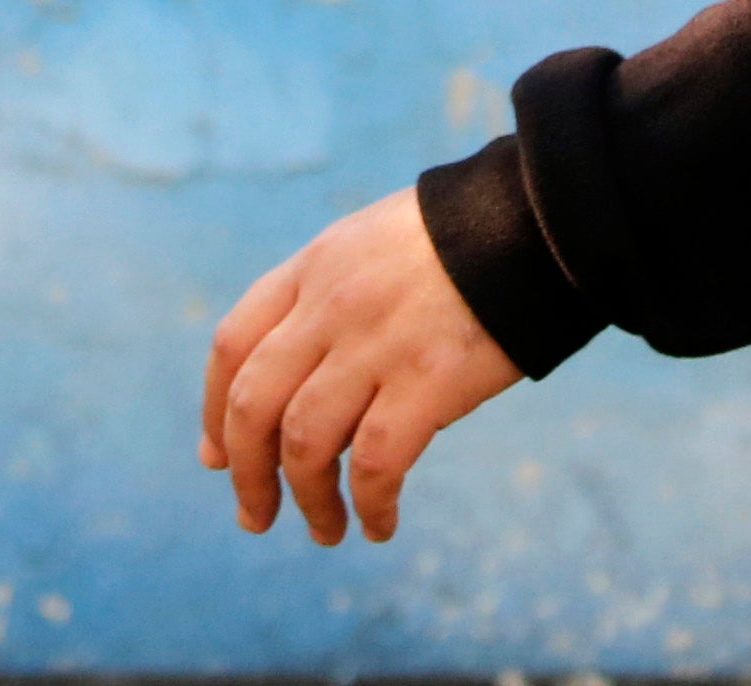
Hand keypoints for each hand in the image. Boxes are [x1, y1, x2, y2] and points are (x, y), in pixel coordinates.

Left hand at [198, 188, 519, 544]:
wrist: (537, 220)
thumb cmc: (460, 240)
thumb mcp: (369, 246)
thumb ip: (324, 301)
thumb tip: (294, 398)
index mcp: (312, 267)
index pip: (231, 345)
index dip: (213, 411)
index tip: (217, 458)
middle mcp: (330, 304)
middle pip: (254, 403)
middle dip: (247, 473)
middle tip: (256, 515)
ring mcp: (377, 341)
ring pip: (306, 442)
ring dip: (308, 500)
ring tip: (325, 529)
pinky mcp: (428, 378)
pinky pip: (376, 462)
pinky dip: (369, 504)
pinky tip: (379, 524)